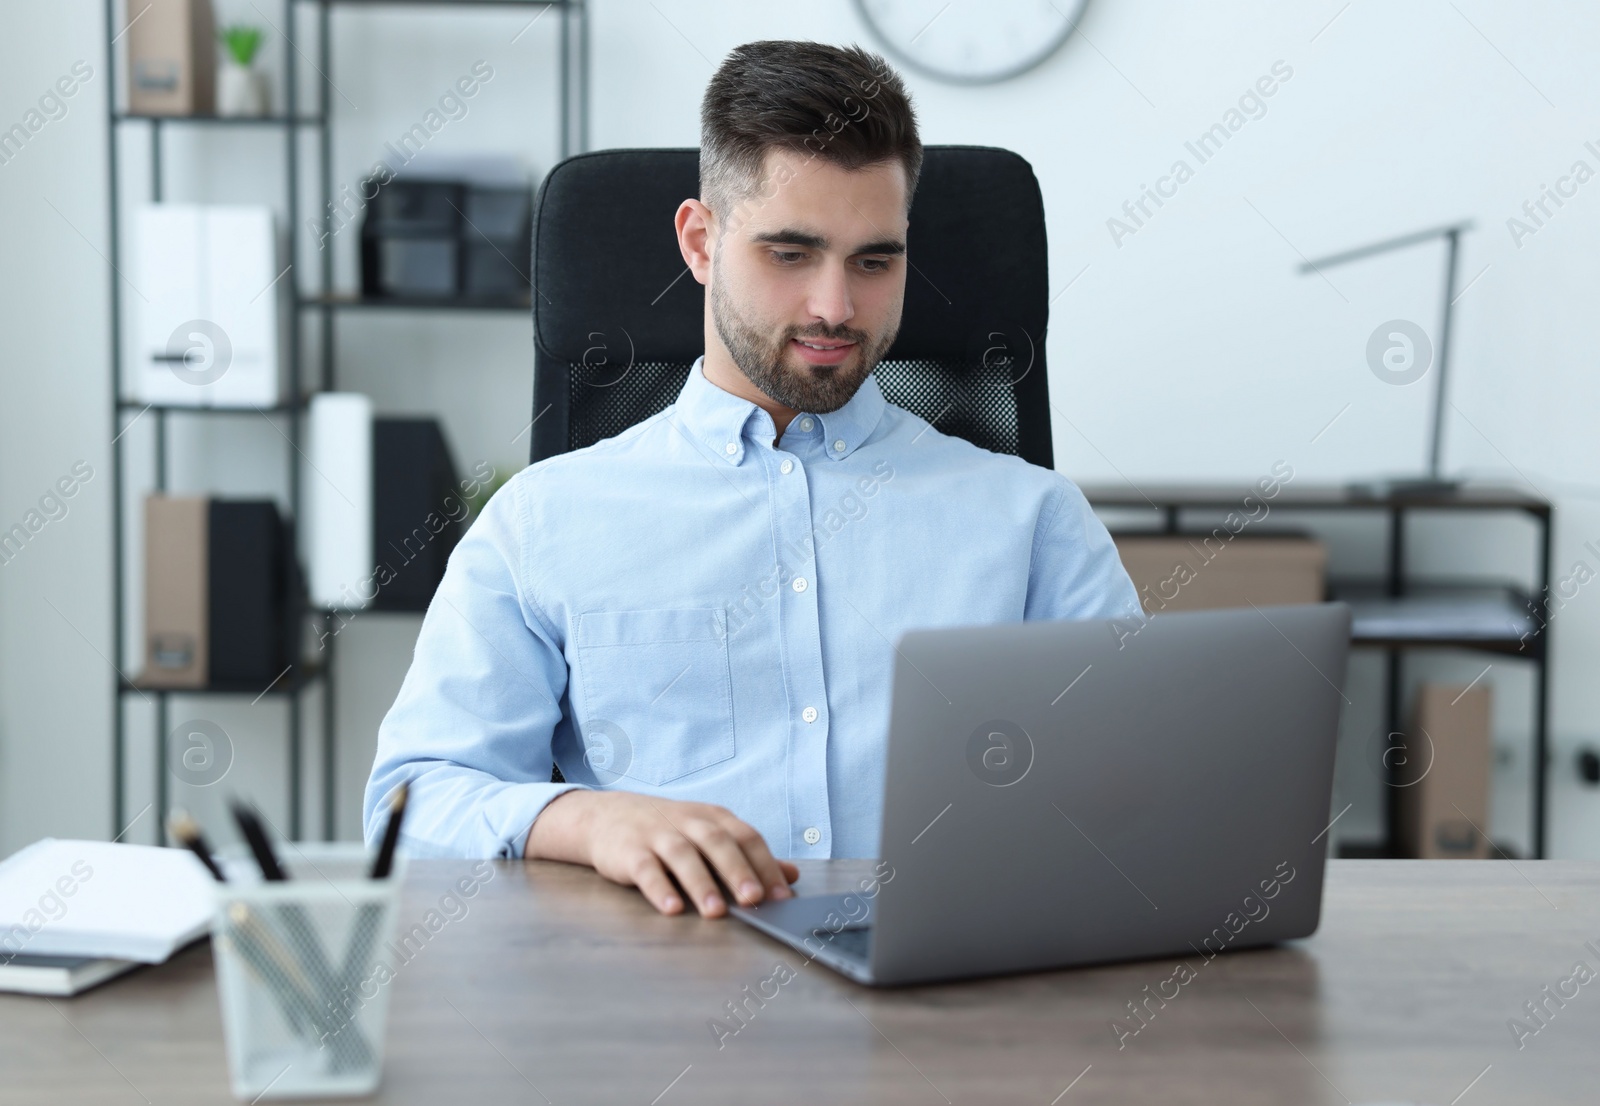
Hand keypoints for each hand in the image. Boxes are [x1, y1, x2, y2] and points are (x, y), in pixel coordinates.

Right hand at [526, 789, 799, 916]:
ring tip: (715, 912)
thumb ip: (749, 856)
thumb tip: (792, 876)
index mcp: (713, 818)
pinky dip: (659, 888)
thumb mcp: (709, 834)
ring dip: (701, 884)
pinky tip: (672, 908)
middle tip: (754, 900)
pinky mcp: (629, 851)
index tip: (782, 895)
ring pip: (683, 856)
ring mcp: (658, 835)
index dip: (766, 865)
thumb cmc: (667, 830)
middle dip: (738, 872)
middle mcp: (689, 822)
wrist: (605, 816)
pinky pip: (646, 869)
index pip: (746, 837)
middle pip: (718, 843)